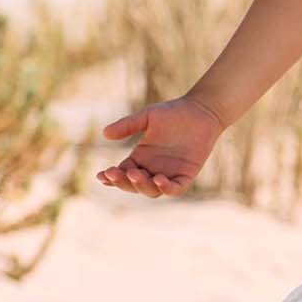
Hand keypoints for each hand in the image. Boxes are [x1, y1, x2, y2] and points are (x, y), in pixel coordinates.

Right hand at [95, 93, 225, 198]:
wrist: (200, 110)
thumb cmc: (173, 112)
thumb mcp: (147, 117)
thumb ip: (127, 125)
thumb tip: (104, 133)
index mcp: (140, 158)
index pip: (122, 173)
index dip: (111, 177)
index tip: (101, 175)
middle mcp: (153, 169)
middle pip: (134, 185)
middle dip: (123, 182)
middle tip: (115, 172)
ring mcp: (169, 173)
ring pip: (152, 190)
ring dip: (142, 186)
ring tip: (135, 174)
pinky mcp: (186, 175)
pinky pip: (175, 188)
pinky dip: (166, 188)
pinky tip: (159, 179)